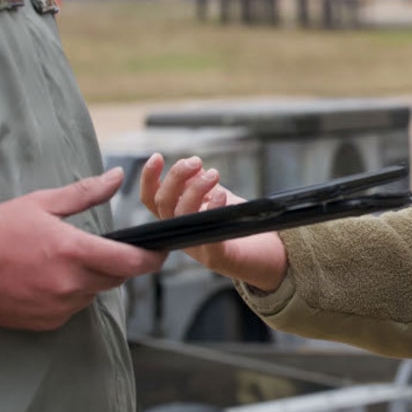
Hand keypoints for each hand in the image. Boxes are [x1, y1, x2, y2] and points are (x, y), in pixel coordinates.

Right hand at [0, 169, 165, 330]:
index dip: (152, 259)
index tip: (160, 252)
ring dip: (89, 279)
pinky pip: (72, 308)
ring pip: (93, 293)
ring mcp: (60, 306)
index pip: (130, 262)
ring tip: (60, 261)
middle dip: (115, 263)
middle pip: (115, 278)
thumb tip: (117, 176)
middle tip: (95, 248)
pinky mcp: (48, 321)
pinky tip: (47, 279)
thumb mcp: (42, 203)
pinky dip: (69, 294)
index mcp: (74, 251)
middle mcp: (71, 284)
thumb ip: (85, 193)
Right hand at [138, 154, 288, 291]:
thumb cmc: (235, 225)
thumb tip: (193, 168)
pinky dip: (212, 209)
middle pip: (163, 202)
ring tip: (214, 174)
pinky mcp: (214, 255)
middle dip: (177, 176)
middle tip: (196, 162)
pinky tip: (220, 195)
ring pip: (181, 213)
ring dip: (196, 187)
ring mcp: (195, 246)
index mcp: (175, 218)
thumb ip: (198, 184)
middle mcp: (180, 233)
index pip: (150, 199)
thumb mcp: (213, 198)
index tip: (157, 156)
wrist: (262, 253)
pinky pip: (206, 231)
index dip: (148, 178)